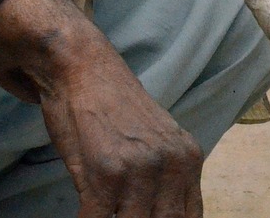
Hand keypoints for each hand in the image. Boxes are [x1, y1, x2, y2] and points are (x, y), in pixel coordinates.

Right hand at [0, 0, 203, 217]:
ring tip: (102, 214)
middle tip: (120, 215)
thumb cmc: (112, 107)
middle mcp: (171, 163)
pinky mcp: (105, 174)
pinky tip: (82, 216)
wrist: (81, 66)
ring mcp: (140, 169)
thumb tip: (165, 214)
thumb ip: (166, 180)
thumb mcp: (155, 141)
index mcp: (188, 158)